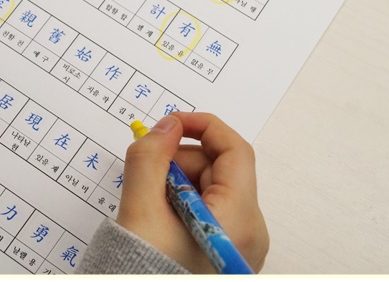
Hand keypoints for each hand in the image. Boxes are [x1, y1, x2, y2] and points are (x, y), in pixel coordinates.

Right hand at [115, 113, 268, 272]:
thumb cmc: (143, 270)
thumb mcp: (140, 210)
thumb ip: (150, 159)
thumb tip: (166, 125)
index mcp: (239, 220)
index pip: (235, 151)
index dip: (203, 126)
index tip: (171, 122)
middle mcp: (249, 231)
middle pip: (220, 168)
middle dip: (180, 160)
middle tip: (146, 172)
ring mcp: (239, 241)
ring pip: (210, 186)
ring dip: (176, 180)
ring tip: (148, 201)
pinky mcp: (225, 248)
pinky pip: (207, 207)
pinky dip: (180, 199)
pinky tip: (157, 214)